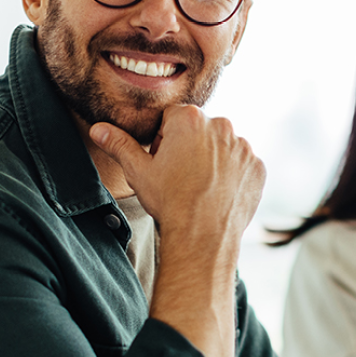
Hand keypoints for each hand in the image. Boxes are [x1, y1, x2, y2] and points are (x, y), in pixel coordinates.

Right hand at [90, 105, 264, 244]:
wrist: (202, 238)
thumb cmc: (169, 203)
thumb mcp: (139, 172)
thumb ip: (120, 145)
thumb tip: (98, 129)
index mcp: (189, 119)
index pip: (173, 119)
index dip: (164, 141)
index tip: (163, 163)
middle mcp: (221, 126)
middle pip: (200, 130)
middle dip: (190, 147)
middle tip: (181, 177)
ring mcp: (243, 147)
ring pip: (223, 147)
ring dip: (213, 160)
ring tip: (200, 188)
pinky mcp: (257, 168)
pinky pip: (243, 165)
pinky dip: (233, 176)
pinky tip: (218, 194)